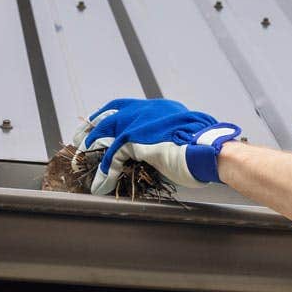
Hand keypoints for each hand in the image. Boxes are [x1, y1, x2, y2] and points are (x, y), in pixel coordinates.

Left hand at [70, 98, 241, 193]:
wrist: (212, 150)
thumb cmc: (205, 149)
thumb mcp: (181, 138)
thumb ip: (164, 140)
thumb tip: (156, 152)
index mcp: (157, 109)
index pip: (124, 107)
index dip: (107, 116)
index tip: (97, 124)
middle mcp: (146, 110)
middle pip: (108, 116)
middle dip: (90, 129)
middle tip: (78, 141)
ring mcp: (140, 123)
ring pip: (105, 134)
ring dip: (91, 151)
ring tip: (81, 164)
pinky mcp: (136, 139)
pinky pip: (112, 156)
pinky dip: (104, 172)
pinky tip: (101, 184)